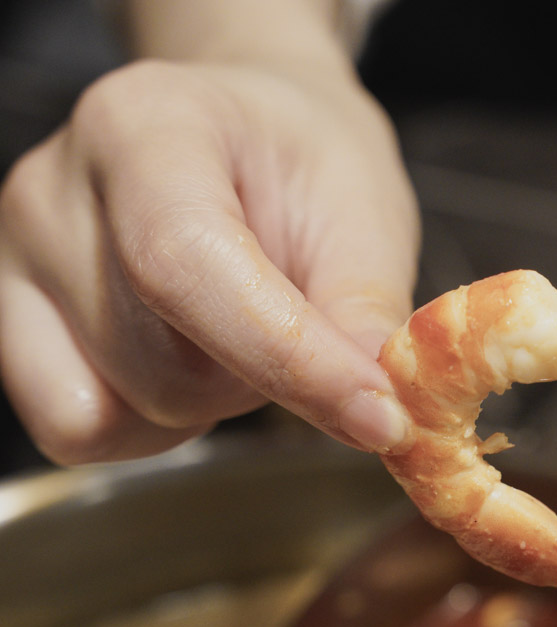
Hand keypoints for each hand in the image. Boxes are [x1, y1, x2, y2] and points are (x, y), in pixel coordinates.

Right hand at [0, 56, 418, 462]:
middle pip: (163, 364)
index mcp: (145, 126)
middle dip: (263, 378)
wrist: (247, 136)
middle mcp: (52, 191)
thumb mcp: (365, 215)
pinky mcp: (10, 324)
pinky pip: (79, 430)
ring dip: (213, 398)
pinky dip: (151, 424)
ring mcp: (15, 260)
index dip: (288, 360)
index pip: (186, 267)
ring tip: (240, 326)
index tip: (378, 416)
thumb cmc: (305, 166)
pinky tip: (192, 362)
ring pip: (127, 408)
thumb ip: (366, 311)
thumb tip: (377, 413)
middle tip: (299, 320)